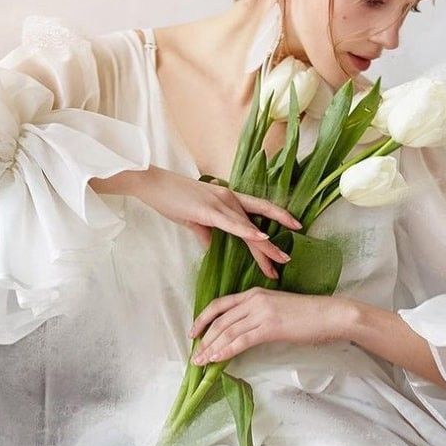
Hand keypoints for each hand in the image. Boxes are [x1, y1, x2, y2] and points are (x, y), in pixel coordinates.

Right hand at [130, 166, 302, 278]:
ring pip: (249, 227)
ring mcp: (220, 203)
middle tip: (288, 261)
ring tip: (281, 261)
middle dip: (274, 244)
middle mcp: (230, 198)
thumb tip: (213, 249)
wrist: (151, 184)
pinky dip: (247, 231)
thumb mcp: (194, 219)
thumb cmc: (171, 199)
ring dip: (265, 246)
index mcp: (228, 200)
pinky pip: (232, 224)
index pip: (258, 211)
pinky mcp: (208, 209)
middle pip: (259, 222)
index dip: (278, 219)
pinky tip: (261, 238)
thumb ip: (207, 233)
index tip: (294, 230)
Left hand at [188, 288, 353, 363]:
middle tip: (194, 354)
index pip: (220, 304)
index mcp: (254, 293)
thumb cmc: (308, 315)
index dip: (203, 319)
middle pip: (219, 320)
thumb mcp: (277, 307)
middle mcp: (254, 300)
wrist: (329, 315)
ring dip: (211, 348)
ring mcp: (261, 313)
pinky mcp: (269, 327)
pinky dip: (225, 351)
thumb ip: (259, 314)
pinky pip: (240, 341)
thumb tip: (244, 331)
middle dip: (204, 338)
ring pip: (227, 331)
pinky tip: (216, 359)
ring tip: (201, 361)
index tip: (194, 332)